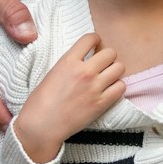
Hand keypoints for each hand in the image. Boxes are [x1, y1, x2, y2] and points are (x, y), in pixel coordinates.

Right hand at [16, 32, 126, 163]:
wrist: (41, 126)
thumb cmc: (41, 101)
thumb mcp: (53, 72)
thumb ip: (71, 63)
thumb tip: (85, 59)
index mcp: (68, 61)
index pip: (91, 38)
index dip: (96, 40)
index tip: (95, 47)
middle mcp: (84, 71)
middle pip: (110, 52)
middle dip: (107, 57)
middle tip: (102, 65)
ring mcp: (94, 87)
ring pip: (119, 68)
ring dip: (114, 71)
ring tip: (107, 78)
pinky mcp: (101, 103)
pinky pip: (121, 87)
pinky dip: (117, 87)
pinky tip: (109, 91)